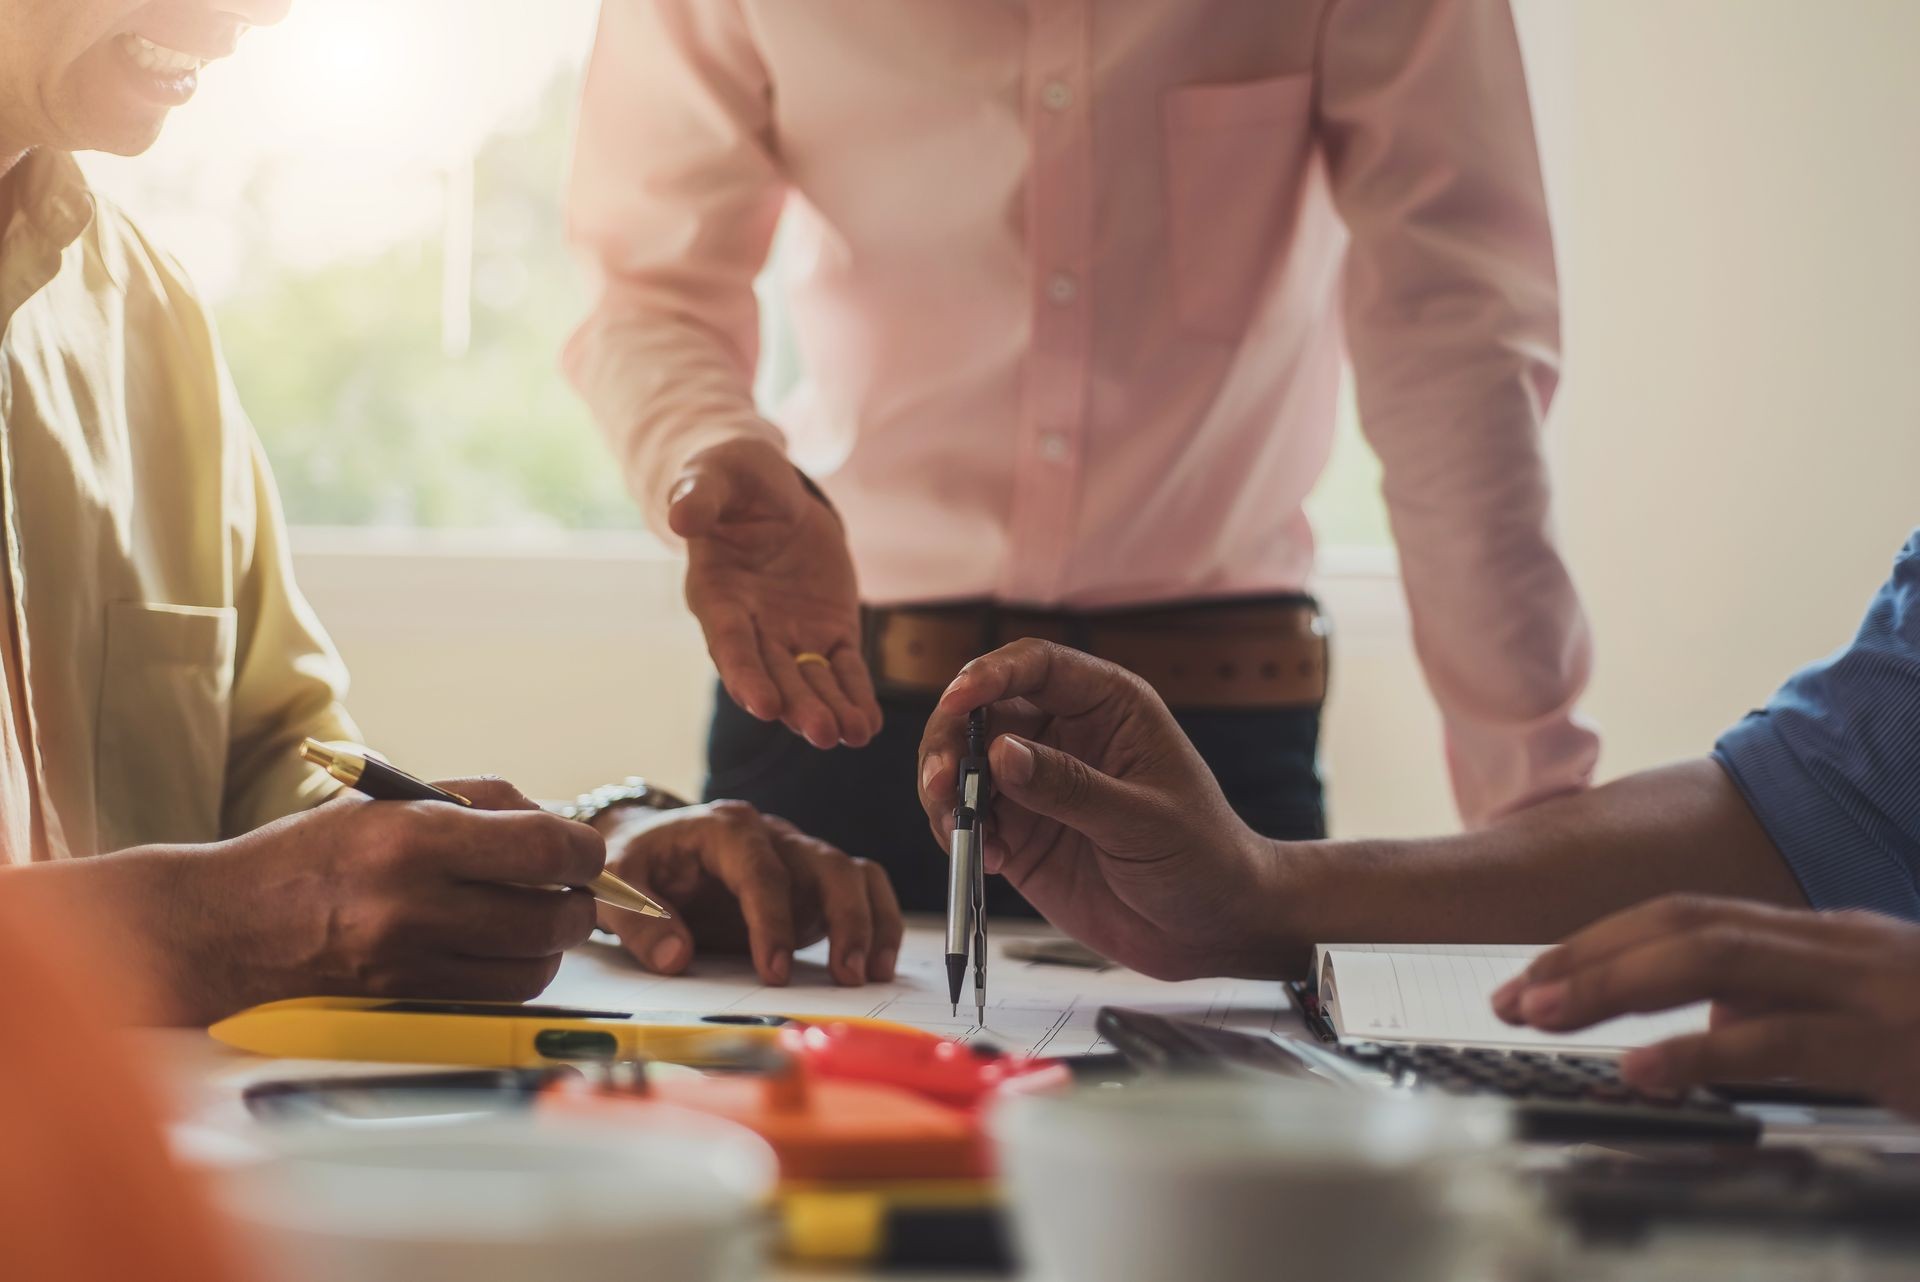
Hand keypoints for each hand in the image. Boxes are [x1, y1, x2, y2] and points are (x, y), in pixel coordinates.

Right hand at [153, 778, 603, 1021]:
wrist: (220, 929)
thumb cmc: (311, 856)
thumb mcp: (390, 803)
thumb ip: (484, 804)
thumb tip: (562, 827)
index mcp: (414, 839)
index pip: (546, 850)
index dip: (584, 852)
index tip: (583, 851)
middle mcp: (414, 906)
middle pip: (551, 917)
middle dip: (577, 902)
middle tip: (566, 889)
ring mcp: (409, 966)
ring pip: (534, 968)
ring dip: (550, 945)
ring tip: (530, 919)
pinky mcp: (405, 1009)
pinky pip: (496, 999)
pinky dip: (513, 976)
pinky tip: (494, 951)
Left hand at [592, 801, 901, 986]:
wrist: (648, 849)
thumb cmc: (636, 863)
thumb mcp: (617, 884)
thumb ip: (639, 921)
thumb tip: (675, 958)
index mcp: (725, 828)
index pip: (762, 870)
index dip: (772, 920)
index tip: (773, 972)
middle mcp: (772, 836)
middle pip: (826, 863)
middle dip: (844, 918)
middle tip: (846, 973)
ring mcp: (796, 859)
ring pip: (852, 874)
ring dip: (869, 921)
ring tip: (869, 972)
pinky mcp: (811, 886)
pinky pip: (859, 892)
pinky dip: (875, 922)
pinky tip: (876, 962)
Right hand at [670, 438, 879, 748]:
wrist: (769, 492)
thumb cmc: (731, 480)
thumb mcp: (715, 477)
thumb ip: (700, 497)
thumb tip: (680, 516)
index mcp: (717, 596)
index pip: (730, 642)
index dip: (745, 674)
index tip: (762, 705)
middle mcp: (752, 626)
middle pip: (774, 673)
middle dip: (796, 705)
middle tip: (822, 734)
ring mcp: (791, 633)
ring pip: (810, 679)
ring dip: (829, 709)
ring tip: (852, 736)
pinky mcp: (829, 630)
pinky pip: (844, 668)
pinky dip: (856, 695)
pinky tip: (869, 725)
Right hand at [917, 640, 1279, 979]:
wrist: (1209, 927)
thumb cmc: (1201, 857)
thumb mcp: (1142, 820)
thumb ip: (1070, 787)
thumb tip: (1000, 753)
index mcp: (1107, 706)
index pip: (1036, 666)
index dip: (990, 674)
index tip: (958, 701)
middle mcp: (1064, 734)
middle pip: (983, 711)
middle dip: (950, 740)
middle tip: (940, 782)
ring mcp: (1037, 784)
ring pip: (964, 765)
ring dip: (944, 791)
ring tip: (955, 828)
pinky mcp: (1020, 832)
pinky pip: (968, 819)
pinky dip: (959, 834)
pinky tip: (987, 860)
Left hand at [1491, 895, 1919, 1116]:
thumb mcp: (1868, 1029)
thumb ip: (1787, 1018)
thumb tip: (1705, 1031)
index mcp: (1826, 942)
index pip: (1687, 917)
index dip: (1599, 941)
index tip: (1533, 977)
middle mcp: (1842, 947)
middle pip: (1684, 925)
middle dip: (1587, 956)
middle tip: (1513, 996)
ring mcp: (1873, 989)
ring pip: (1718, 961)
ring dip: (1617, 985)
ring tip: (1546, 1015)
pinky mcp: (1899, 1046)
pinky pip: (1784, 1042)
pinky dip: (1703, 1054)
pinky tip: (1645, 1074)